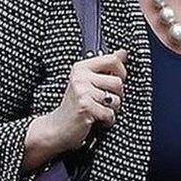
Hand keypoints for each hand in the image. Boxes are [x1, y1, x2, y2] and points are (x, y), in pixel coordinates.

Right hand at [23, 50, 126, 170]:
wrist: (58, 127)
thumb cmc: (74, 105)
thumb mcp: (87, 82)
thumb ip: (105, 66)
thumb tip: (123, 53)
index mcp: (81, 67)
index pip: (113, 60)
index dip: (121, 71)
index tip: (116, 80)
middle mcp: (80, 77)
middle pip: (118, 82)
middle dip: (116, 96)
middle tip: (103, 101)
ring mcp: (82, 92)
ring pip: (116, 99)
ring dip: (111, 109)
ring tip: (98, 110)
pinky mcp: (85, 107)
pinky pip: (110, 113)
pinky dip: (107, 120)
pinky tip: (96, 119)